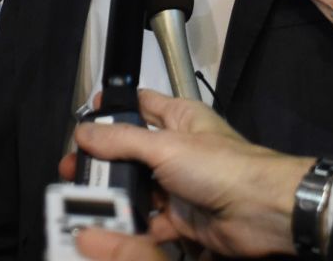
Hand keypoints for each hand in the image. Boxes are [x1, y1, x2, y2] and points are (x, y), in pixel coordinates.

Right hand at [58, 90, 306, 257]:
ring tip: (82, 201)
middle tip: (70, 169)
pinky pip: (148, 221)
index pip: (140, 104)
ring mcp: (178, 185)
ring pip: (136, 188)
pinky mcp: (181, 218)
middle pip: (130, 152)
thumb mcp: (165, 146)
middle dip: (102, 162)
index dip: (112, 108)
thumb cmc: (221, 166)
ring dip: (113, 195)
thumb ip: (121, 140)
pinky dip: (131, 225)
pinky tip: (109, 227)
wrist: (262, 213)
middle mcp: (177, 149)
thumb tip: (83, 132)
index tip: (83, 118)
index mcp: (179, 118)